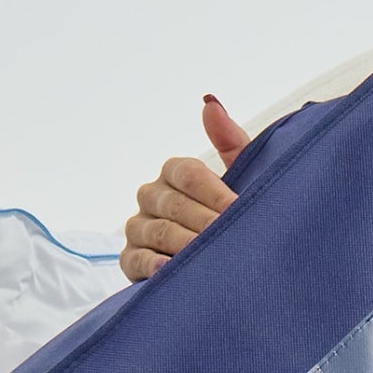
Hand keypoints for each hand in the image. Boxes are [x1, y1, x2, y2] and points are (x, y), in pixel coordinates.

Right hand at [119, 96, 250, 282]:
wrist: (233, 258)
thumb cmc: (236, 211)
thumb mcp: (241, 176)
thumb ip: (230, 141)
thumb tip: (210, 102)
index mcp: (175, 172)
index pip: (187, 173)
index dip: (214, 191)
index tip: (238, 207)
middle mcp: (152, 196)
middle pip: (173, 204)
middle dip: (205, 221)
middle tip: (232, 237)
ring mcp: (138, 228)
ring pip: (158, 231)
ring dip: (185, 244)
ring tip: (210, 256)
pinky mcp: (130, 260)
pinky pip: (135, 260)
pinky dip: (153, 266)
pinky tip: (171, 270)